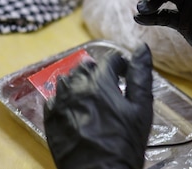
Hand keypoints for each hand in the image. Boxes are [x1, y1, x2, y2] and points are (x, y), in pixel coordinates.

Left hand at [43, 44, 153, 168]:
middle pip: (87, 67)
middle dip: (101, 74)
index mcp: (99, 82)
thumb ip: (140, 75)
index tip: (126, 76)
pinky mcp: (50, 117)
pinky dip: (67, 100)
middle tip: (112, 91)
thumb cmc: (123, 145)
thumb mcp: (140, 109)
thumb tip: (141, 48)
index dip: (122, 65)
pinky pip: (56, 98)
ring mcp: (59, 102)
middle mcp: (75, 87)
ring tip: (95, 101)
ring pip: (70, 80)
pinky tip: (79, 113)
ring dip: (82, 84)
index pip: (110, 59)